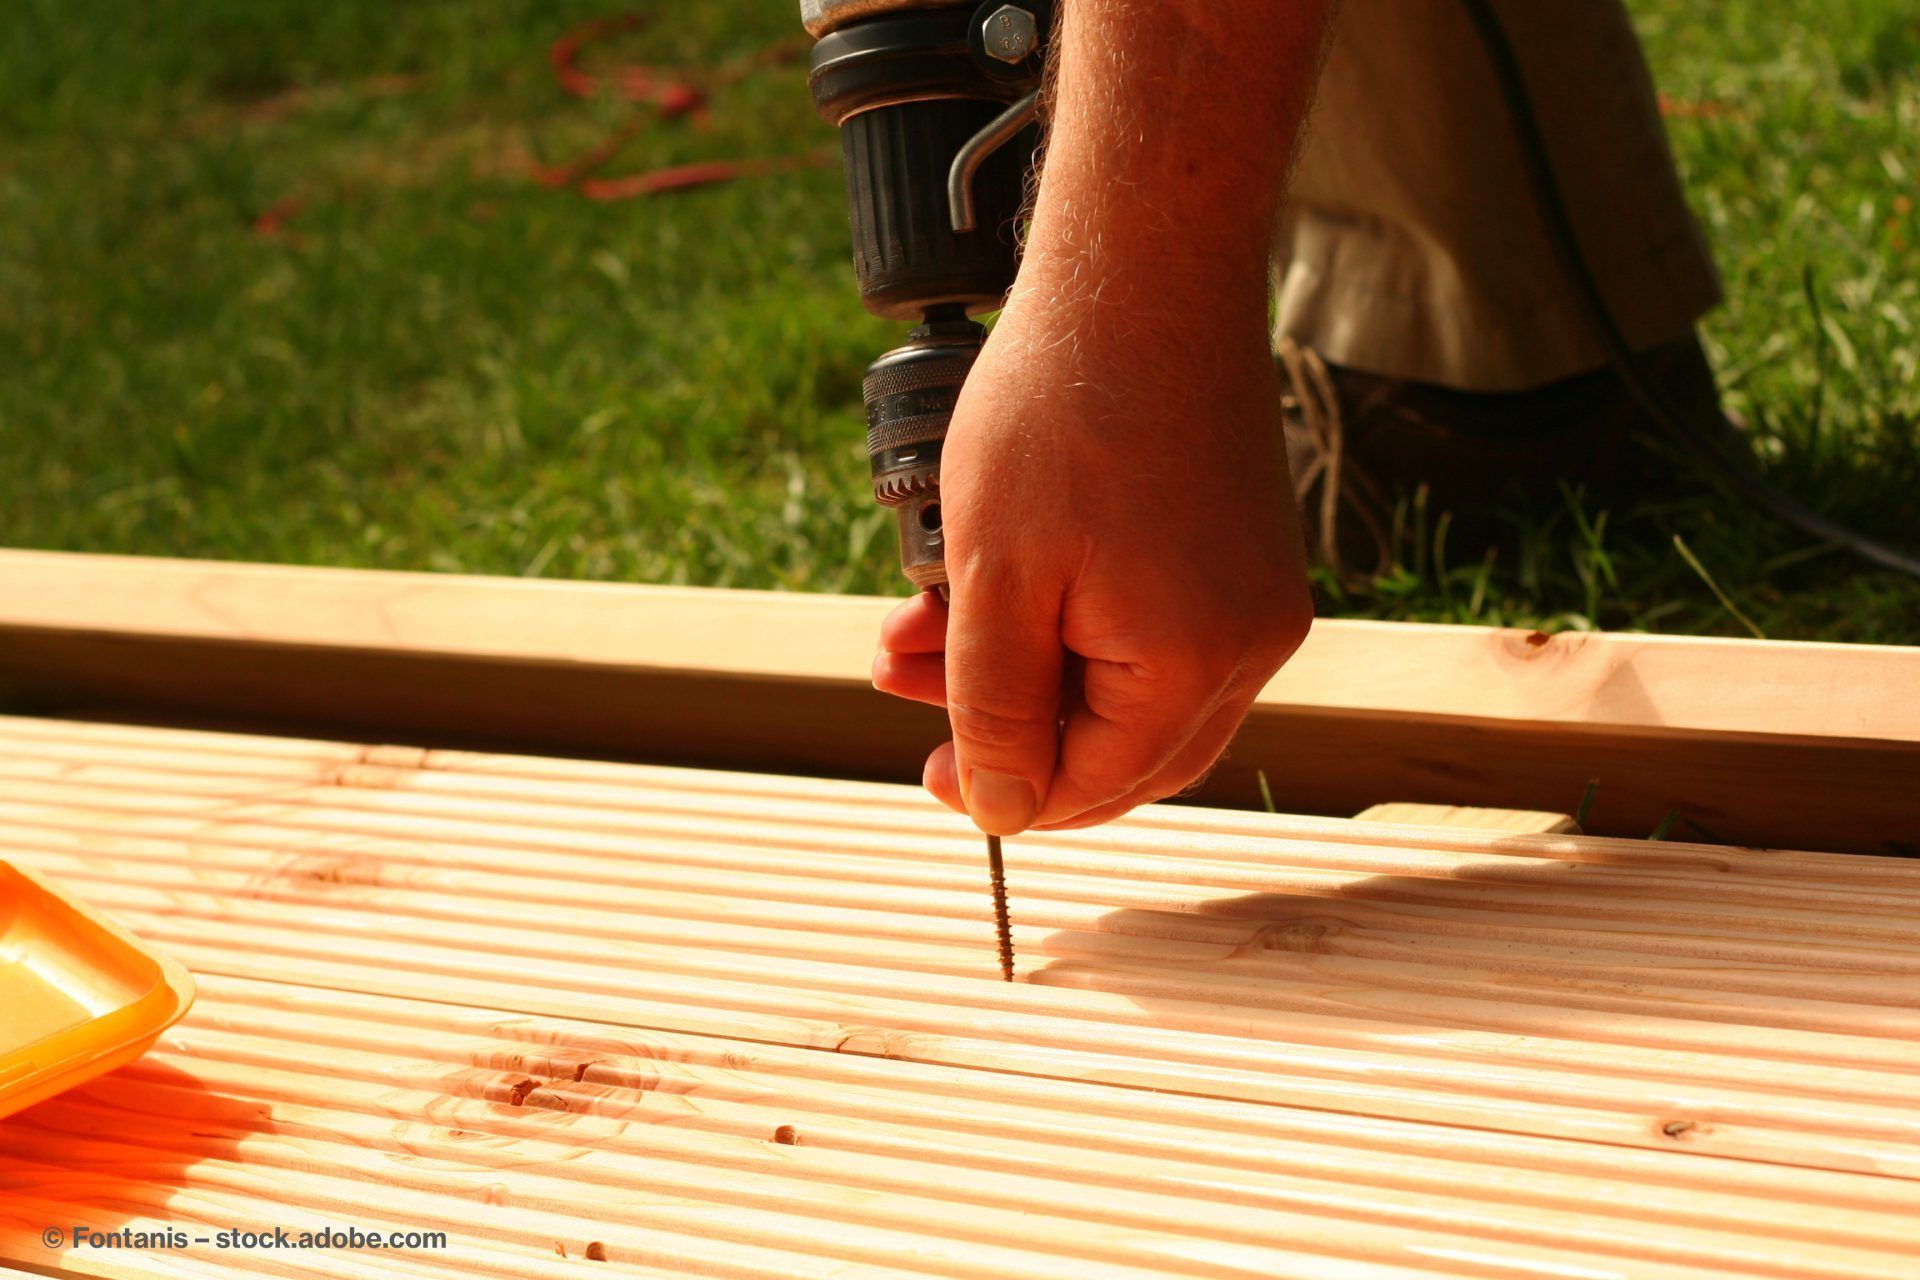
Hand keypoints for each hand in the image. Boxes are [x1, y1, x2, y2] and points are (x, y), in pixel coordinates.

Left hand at [871, 273, 1312, 834]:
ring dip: (1021, 666)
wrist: (1142, 269)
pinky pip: (1151, 628)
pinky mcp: (1240, 553)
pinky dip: (1066, 619)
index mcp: (1194, 667)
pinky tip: (988, 581)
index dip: (1003, 790)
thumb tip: (1002, 809)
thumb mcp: (995, 578)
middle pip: (1120, 749)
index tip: (928, 769)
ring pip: (1126, 687)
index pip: (1094, 785)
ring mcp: (1254, 597)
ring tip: (919, 622)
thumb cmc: (1061, 411)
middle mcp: (1249, 646)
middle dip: (1005, 724)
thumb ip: (996, 709)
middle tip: (910, 688)